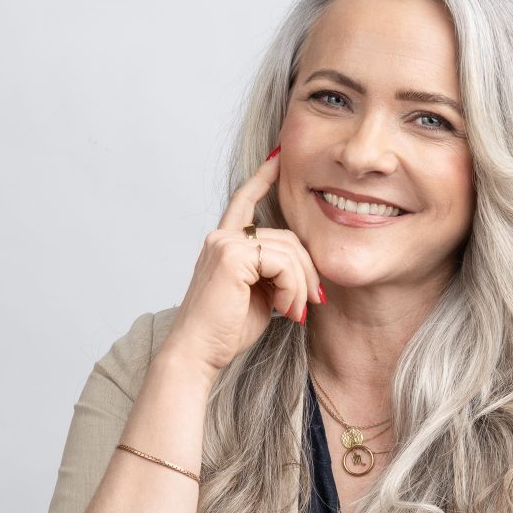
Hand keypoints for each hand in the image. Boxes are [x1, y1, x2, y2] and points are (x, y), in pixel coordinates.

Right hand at [161, 147, 323, 378]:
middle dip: (307, 269)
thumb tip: (305, 270)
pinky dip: (293, 287)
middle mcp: (221, 237)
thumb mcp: (260, 296)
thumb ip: (275, 273)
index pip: (244, 201)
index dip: (262, 178)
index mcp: (224, 244)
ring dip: (301, 285)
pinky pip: (283, 262)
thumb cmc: (227, 331)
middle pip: (286, 237)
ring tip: (296, 311)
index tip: (278, 159)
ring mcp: (224, 243)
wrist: (199, 353)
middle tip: (314, 300)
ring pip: (288, 251)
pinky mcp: (232, 256)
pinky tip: (286, 309)